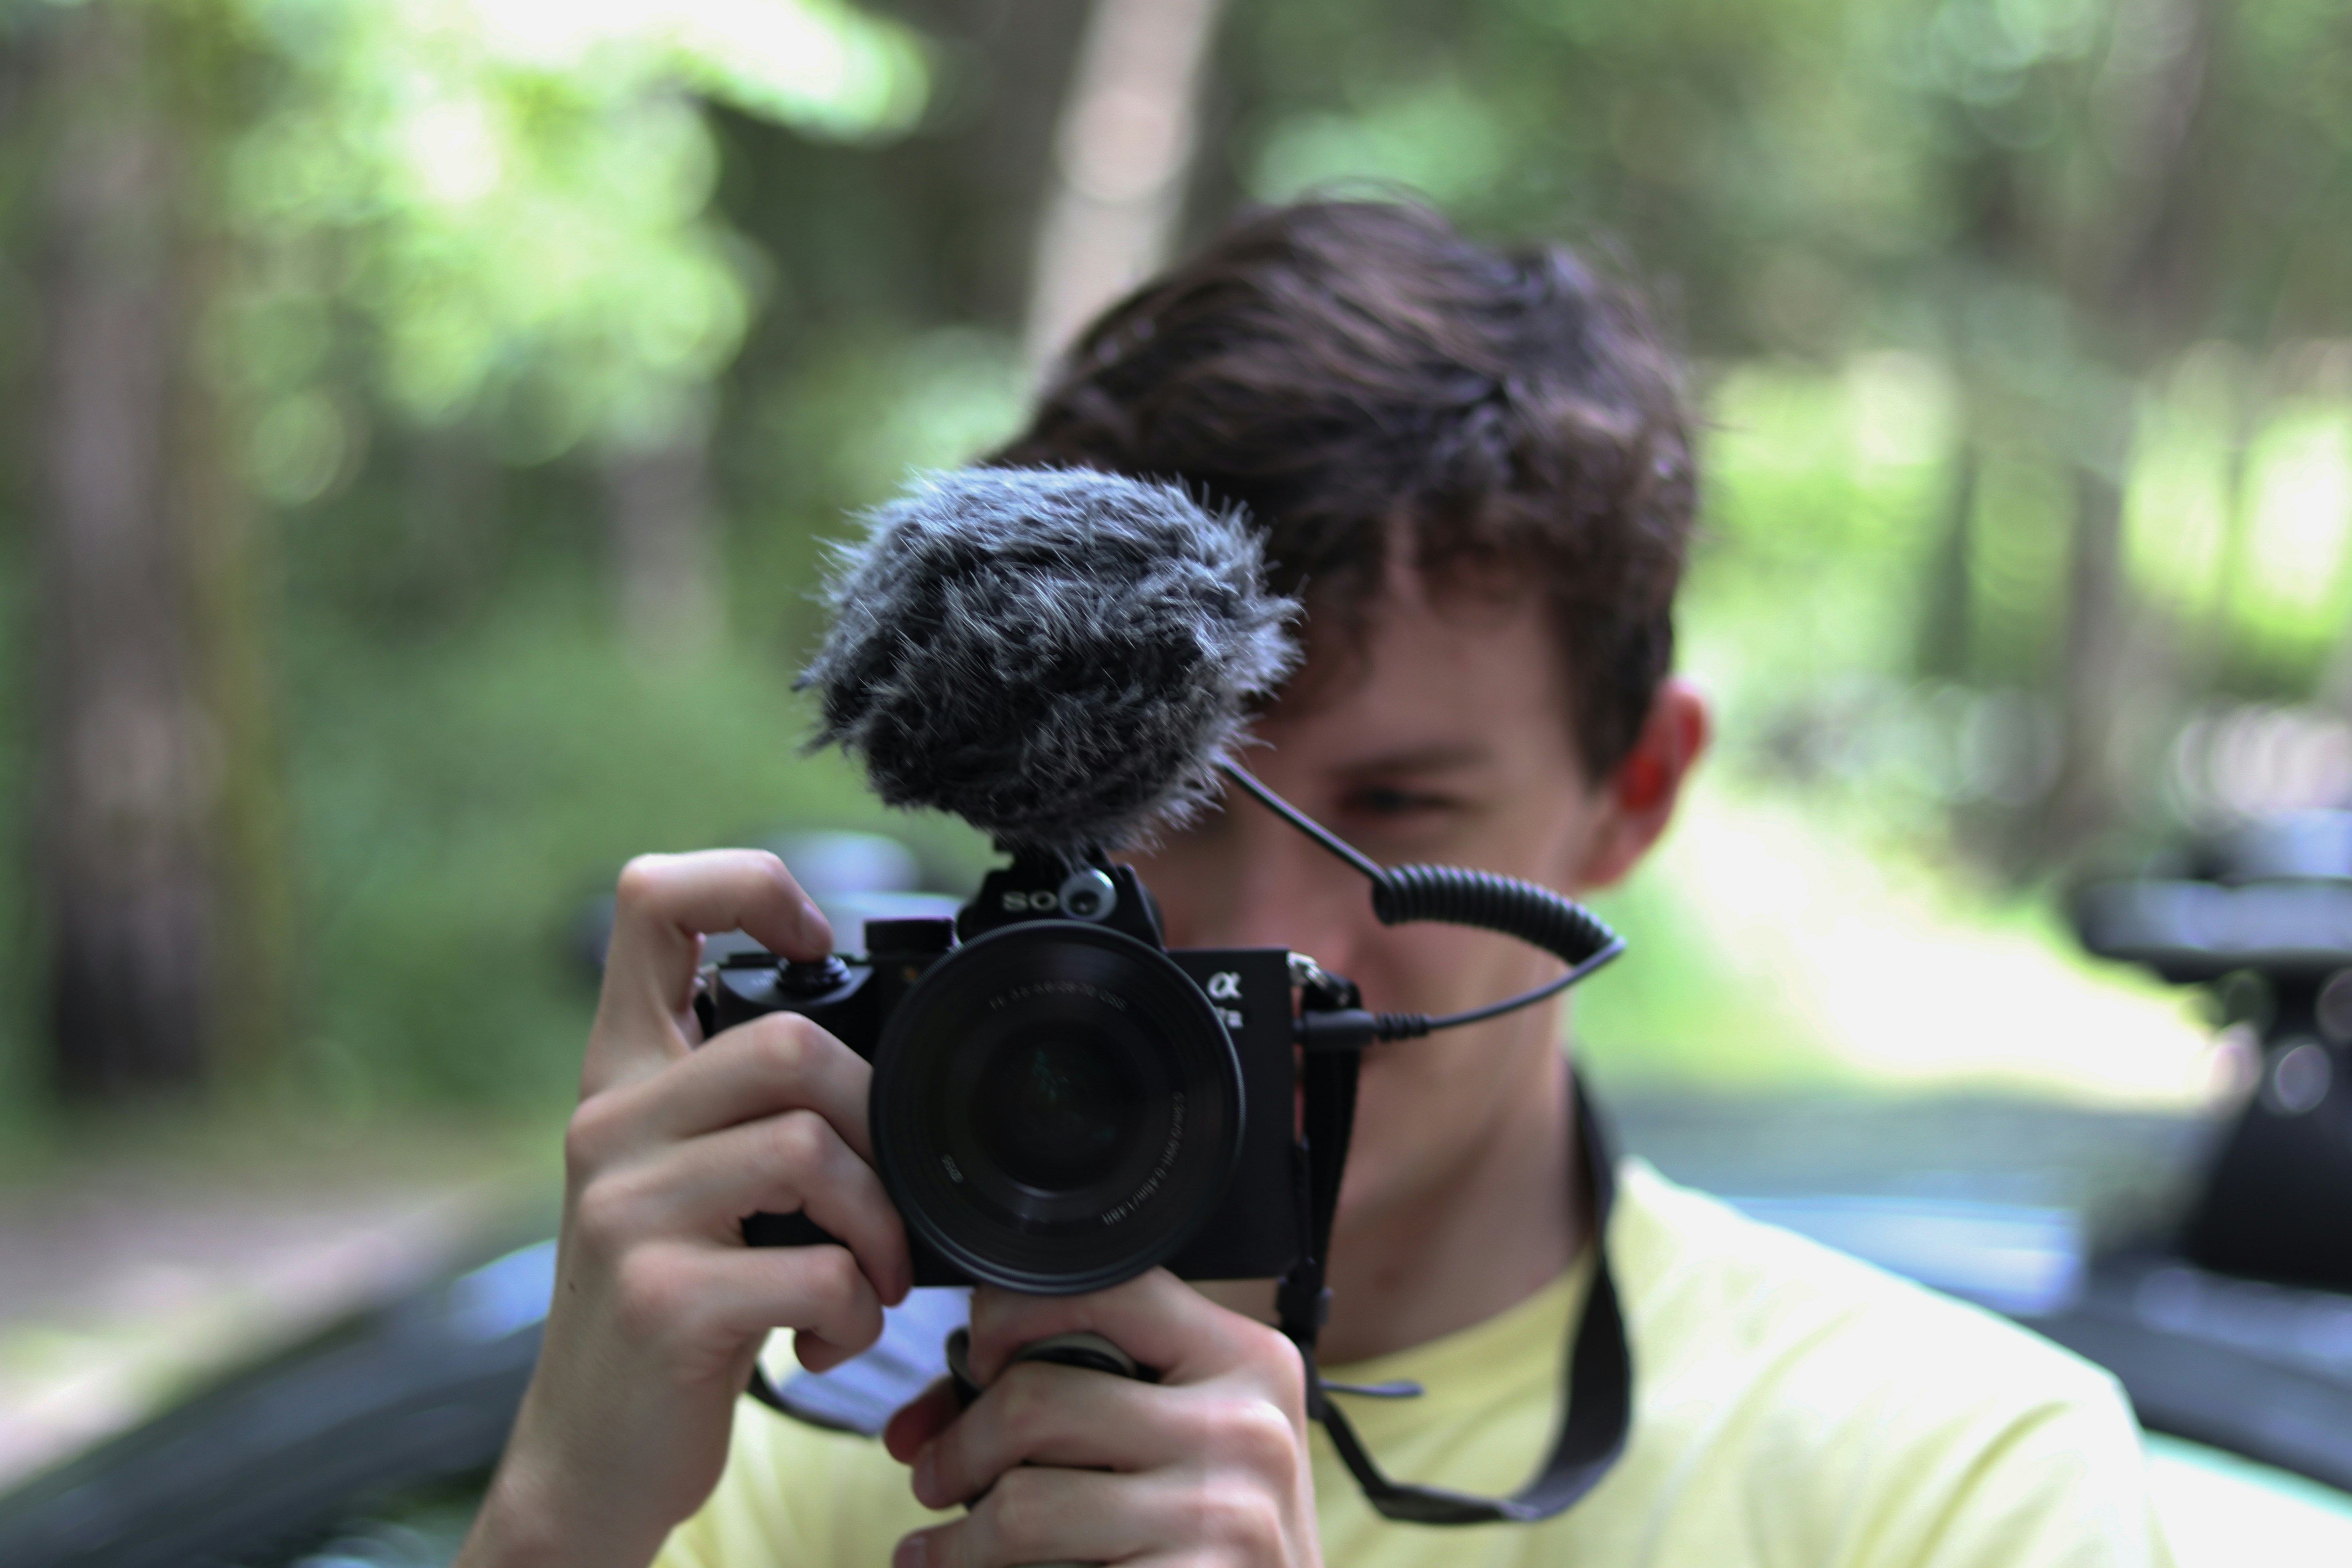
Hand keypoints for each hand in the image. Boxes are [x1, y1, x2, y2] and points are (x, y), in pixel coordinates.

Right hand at [460, 851, 914, 1567]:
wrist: (589, 1454)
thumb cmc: (669, 1303)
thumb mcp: (686, 1179)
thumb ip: (744, 1105)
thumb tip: (874, 1057)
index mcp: (621, 1074)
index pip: (652, 899)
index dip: (749, 883)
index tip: (815, 939)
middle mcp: (609, 1124)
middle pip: (790, 1041)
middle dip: (877, 1123)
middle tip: (880, 1201)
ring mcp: (624, 1211)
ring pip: (813, 1148)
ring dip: (880, 1229)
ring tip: (868, 1279)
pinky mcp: (659, 1300)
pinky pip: (819, 1271)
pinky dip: (858, 1312)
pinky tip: (824, 1338)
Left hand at [882, 1272, 1321, 1567]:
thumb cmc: (1219, 1533)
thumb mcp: (1182, 1440)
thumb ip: (1075, 1397)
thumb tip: (913, 1430)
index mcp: (1245, 1358)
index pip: (1103, 1288)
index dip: (1010, 1316)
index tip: (978, 1360)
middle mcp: (1245, 1426)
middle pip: (1037, 1401)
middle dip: (959, 1447)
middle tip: (934, 1478)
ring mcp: (1225, 1515)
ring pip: (1024, 1506)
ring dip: (959, 1539)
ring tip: (940, 1551)